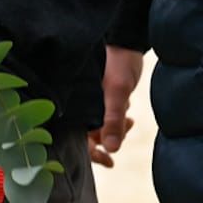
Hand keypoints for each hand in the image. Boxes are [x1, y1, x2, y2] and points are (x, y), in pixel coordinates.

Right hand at [89, 45, 145, 167]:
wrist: (128, 42)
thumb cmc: (118, 63)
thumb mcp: (117, 92)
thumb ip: (113, 120)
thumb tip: (112, 150)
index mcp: (77, 102)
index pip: (74, 135)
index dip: (87, 152)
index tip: (106, 160)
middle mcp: (81, 103)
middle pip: (84, 135)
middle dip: (101, 145)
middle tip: (112, 158)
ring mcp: (91, 101)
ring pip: (97, 127)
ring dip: (113, 133)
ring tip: (128, 124)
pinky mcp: (102, 98)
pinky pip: (106, 118)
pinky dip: (117, 123)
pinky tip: (128, 118)